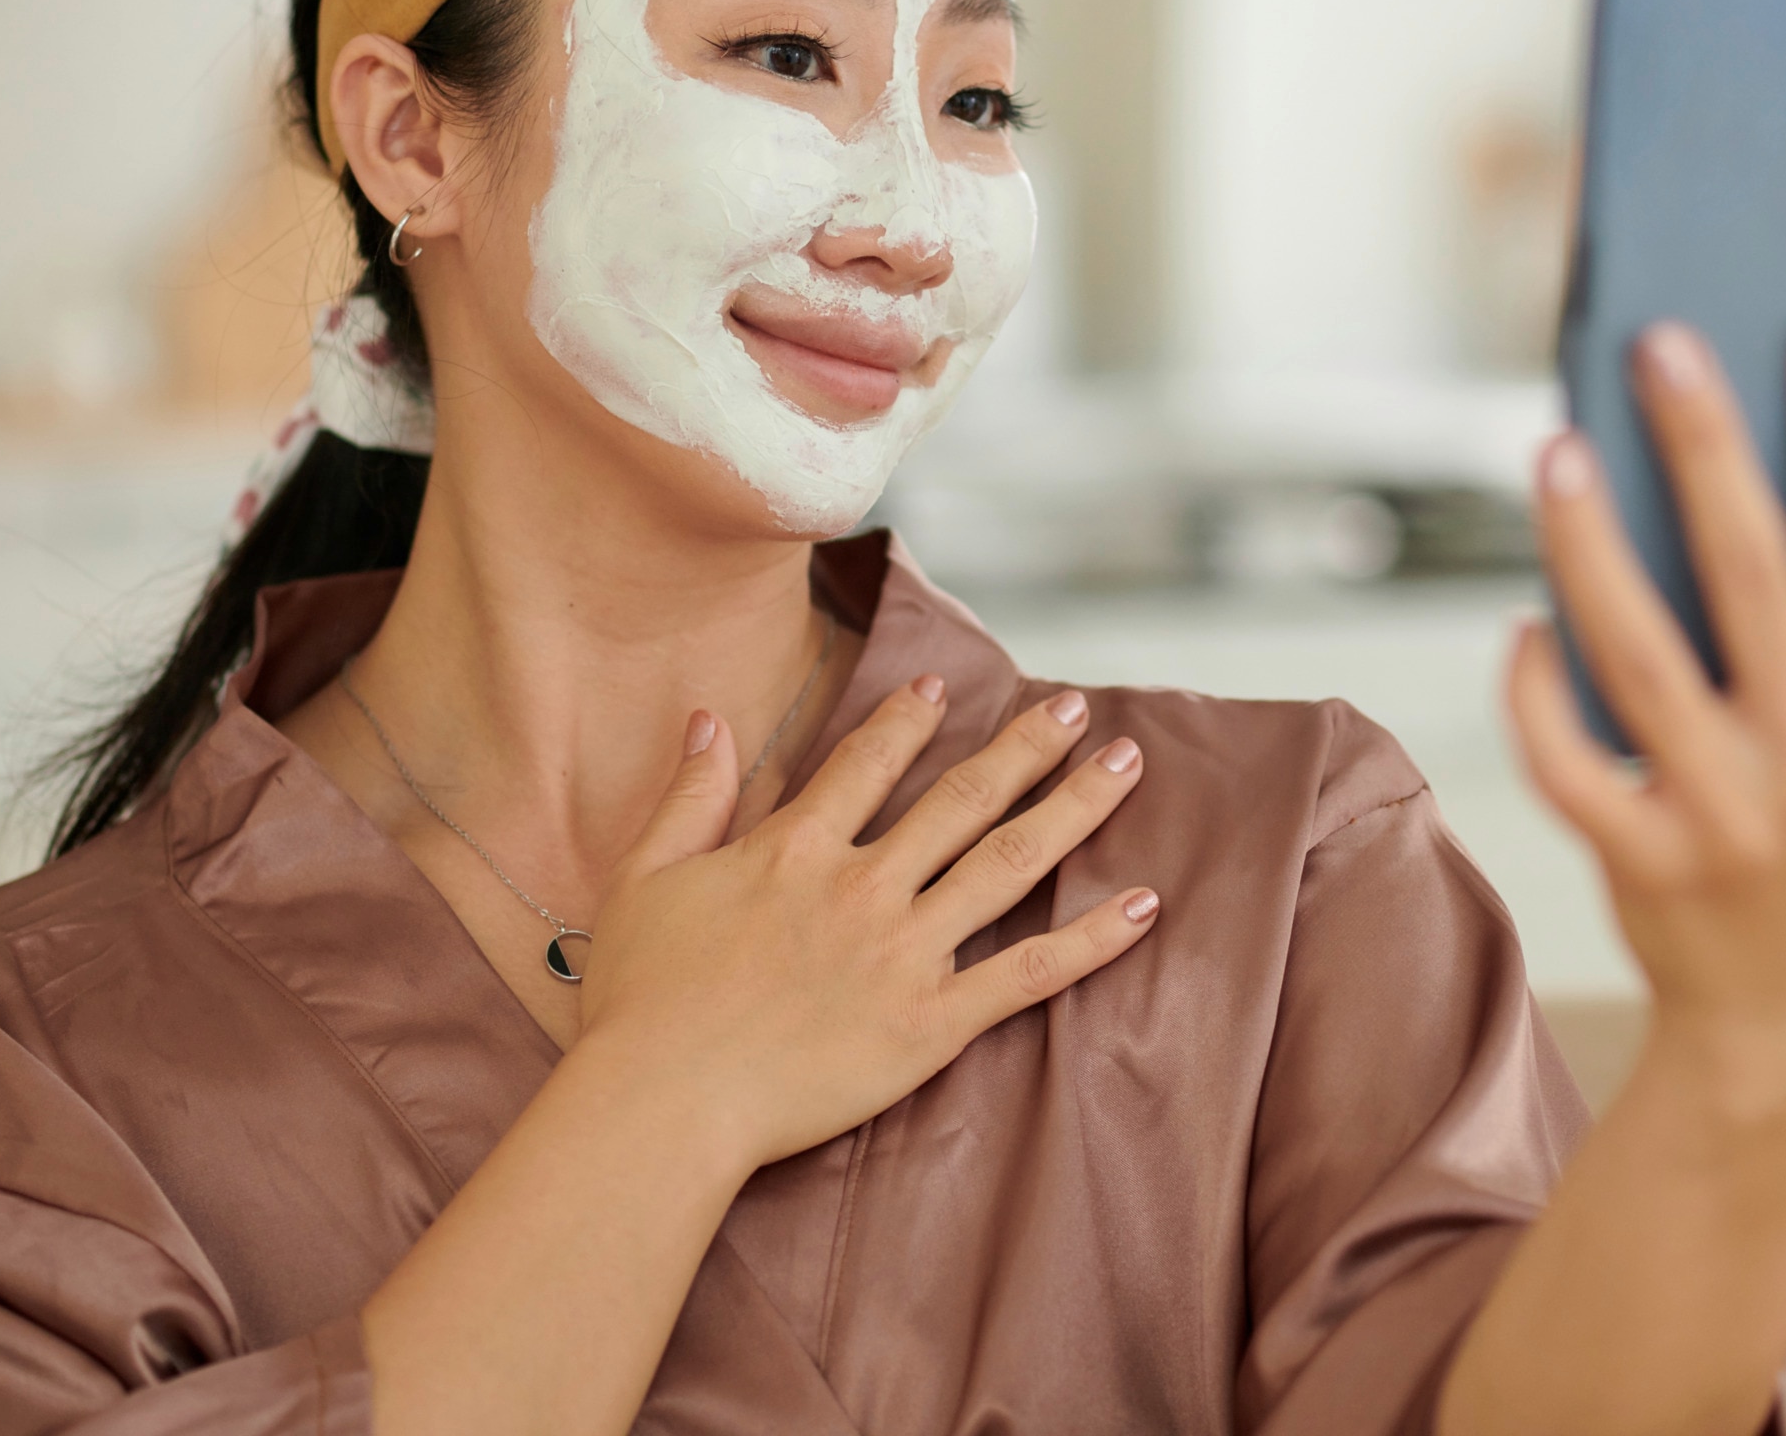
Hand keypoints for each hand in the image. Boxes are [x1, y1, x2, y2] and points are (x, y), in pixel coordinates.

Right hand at [574, 679, 1157, 1169]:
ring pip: (1010, 863)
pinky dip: (1092, 939)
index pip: (866, 764)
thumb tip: (710, 718)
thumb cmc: (641, 1000)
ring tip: (1126, 767)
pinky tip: (1144, 904)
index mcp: (795, 849)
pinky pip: (1030, 973)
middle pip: (962, 798)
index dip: (908, 721)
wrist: (663, 1099)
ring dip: (1074, 809)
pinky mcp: (932, 1024)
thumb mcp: (644, 878)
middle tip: (1075, 710)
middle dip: (1024, 747)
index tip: (946, 687)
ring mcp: (904, 952)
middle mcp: (863, 885)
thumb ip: (689, 796)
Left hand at [1508, 315, 1785, 1090]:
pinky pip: (1569, 754)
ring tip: (1555, 450)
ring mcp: (1732, 816)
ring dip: (1590, 542)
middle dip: (1706, 446)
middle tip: (1661, 345)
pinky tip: (1527, 624)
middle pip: (1753, 573)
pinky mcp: (1645, 860)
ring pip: (1640, 651)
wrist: (1783, 1011)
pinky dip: (1539, 685)